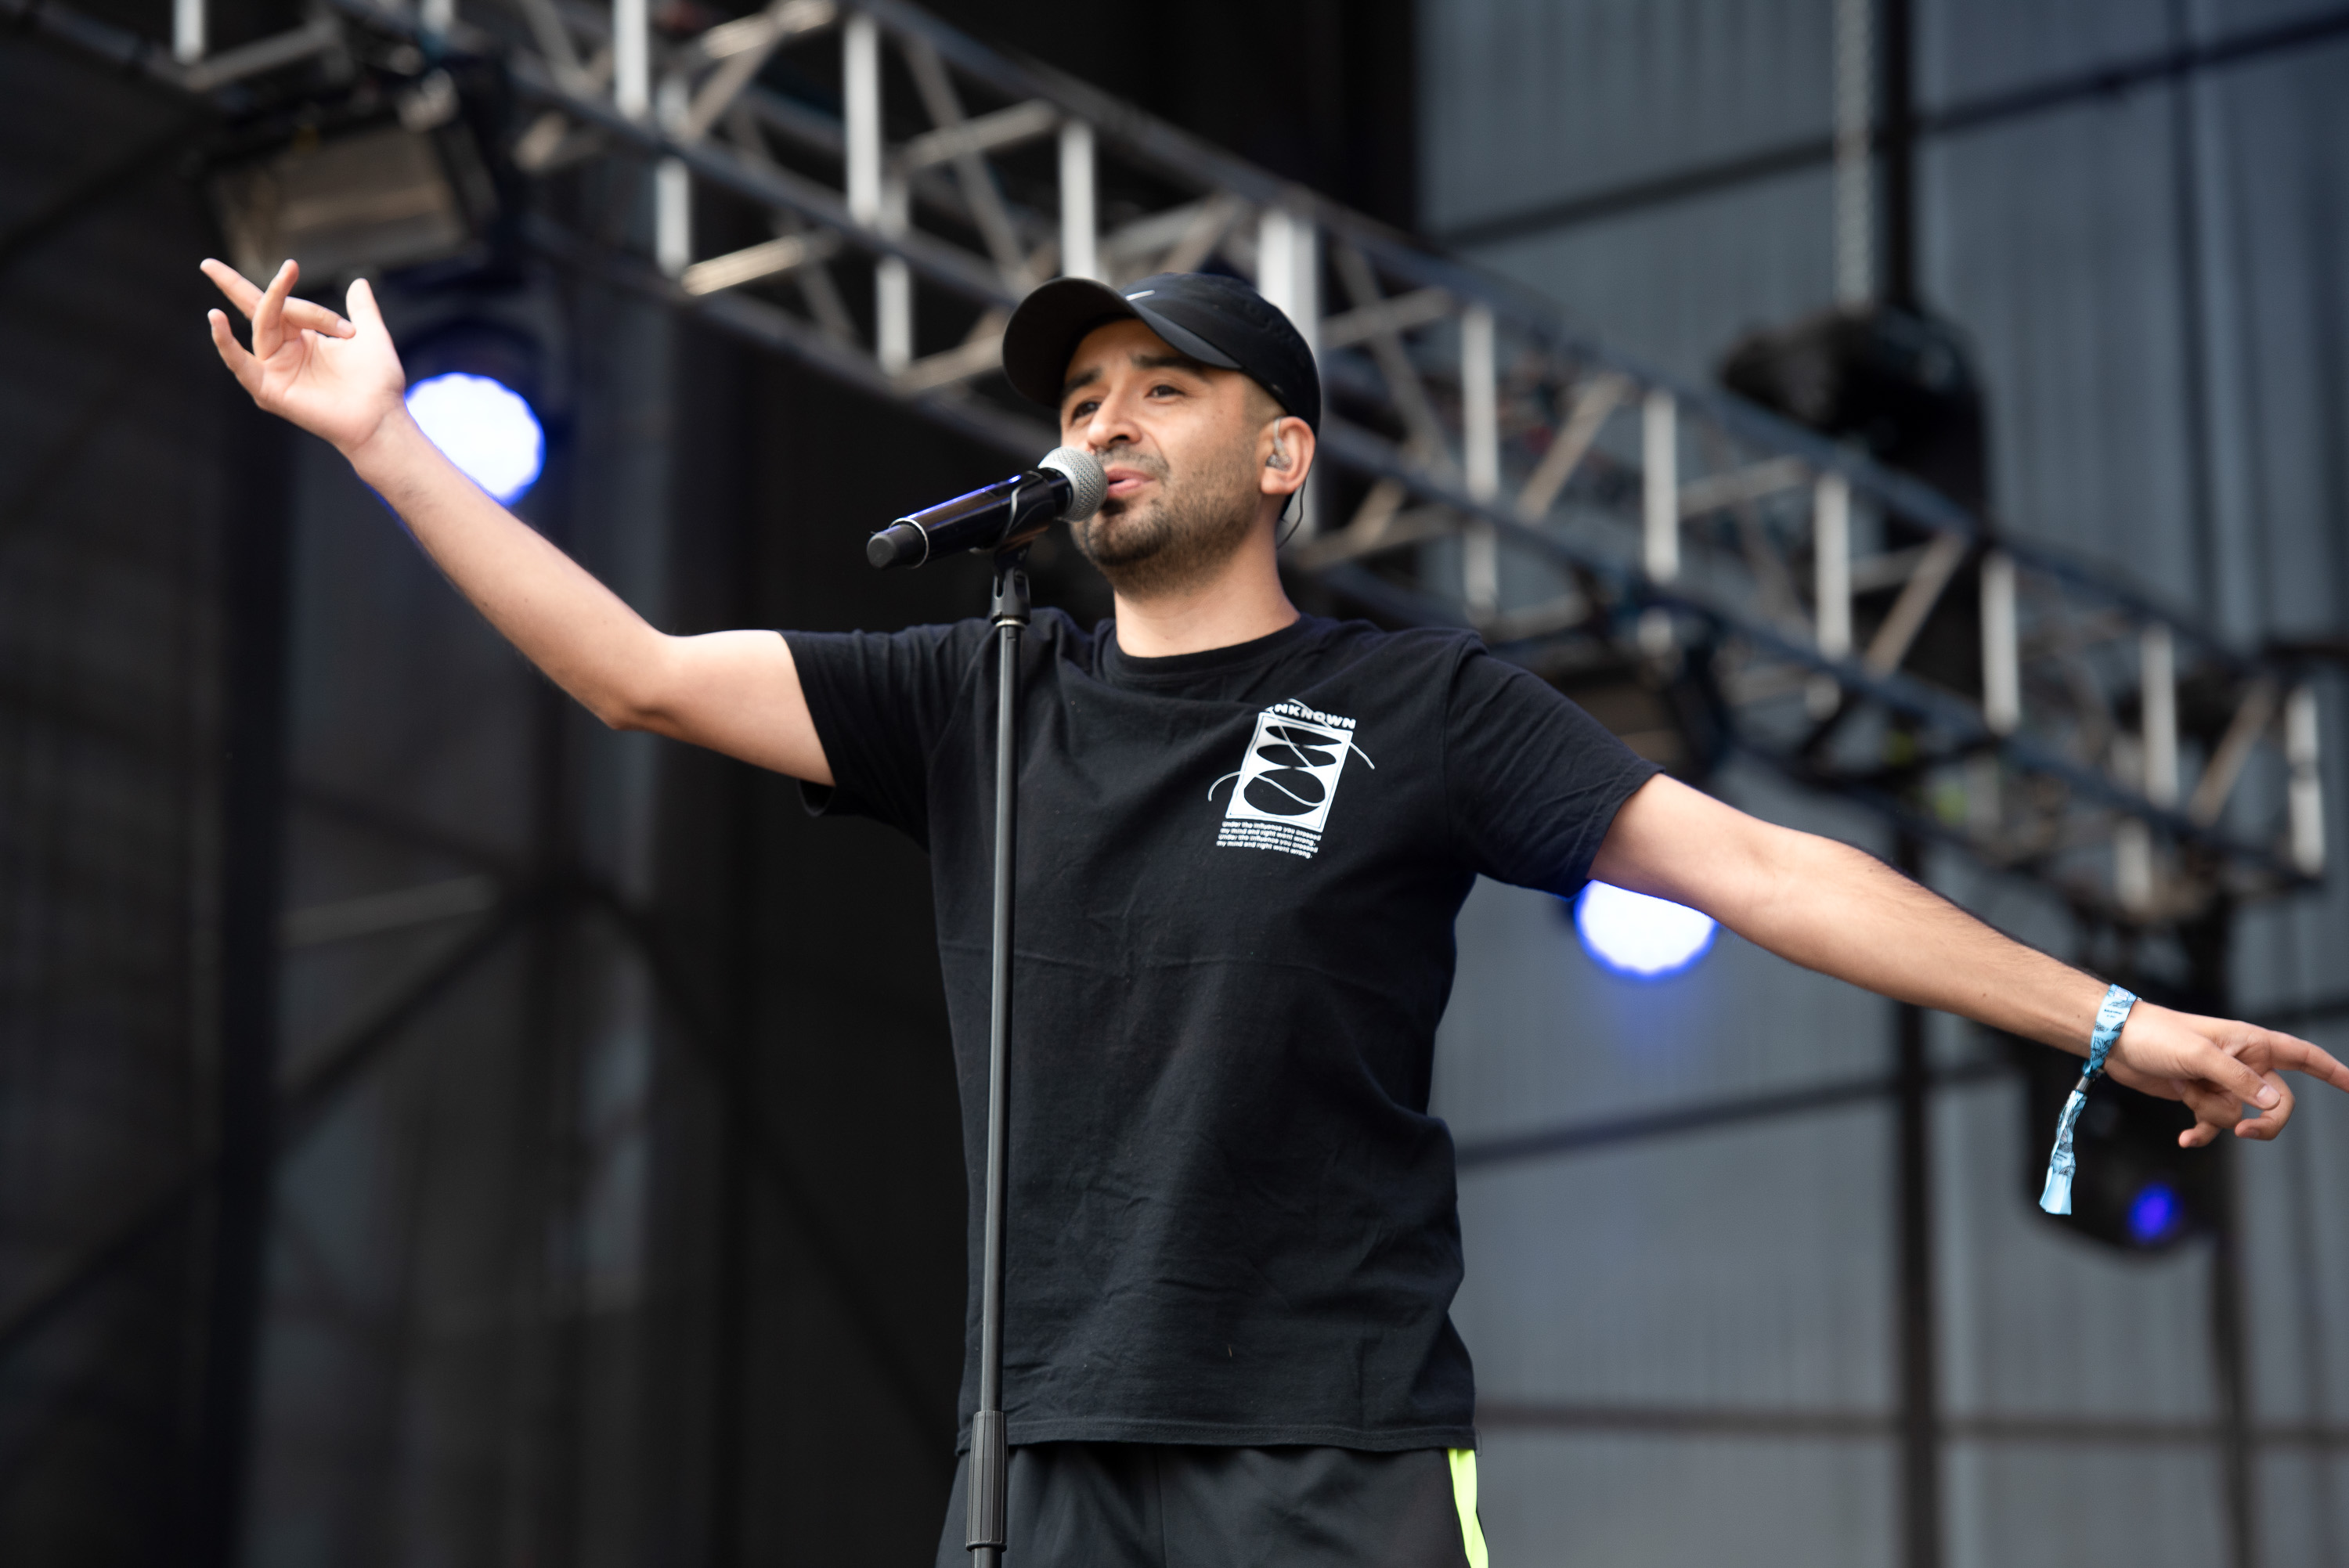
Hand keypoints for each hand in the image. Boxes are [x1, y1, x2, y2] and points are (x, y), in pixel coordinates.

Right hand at [203, 259, 409, 458]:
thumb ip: (362, 309)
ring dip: (276, 302)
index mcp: (303, 340)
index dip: (313, 309)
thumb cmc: (378, 383)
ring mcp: (274, 372)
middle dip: (232, 284)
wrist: (381, 418)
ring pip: (262, 327)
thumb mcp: (370, 335)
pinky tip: (214, 319)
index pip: (286, 306)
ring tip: (287, 273)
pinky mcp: (269, 390)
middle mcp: (283, 354)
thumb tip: (359, 281)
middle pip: (260, 311)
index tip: (350, 330)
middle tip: (207, 263)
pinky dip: (225, 344)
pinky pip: (240, 364)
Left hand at [2103, 1001, 2348, 1145]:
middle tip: (2245, 1132)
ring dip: (2211, 1112)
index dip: (2333, 1072)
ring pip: (2238, 1116)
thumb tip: (2272, 1105)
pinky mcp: (2198, 1097)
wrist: (2116, 1041)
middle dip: (2264, 1123)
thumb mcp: (2199, 1055)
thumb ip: (2238, 1081)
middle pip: (2277, 1104)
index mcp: (2253, 1044)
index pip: (2304, 1057)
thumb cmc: (2157, 1035)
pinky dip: (2200, 1134)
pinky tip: (2185, 1140)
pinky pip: (2212, 1126)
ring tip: (2185, 1088)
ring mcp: (2220, 1083)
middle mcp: (2243, 1064)